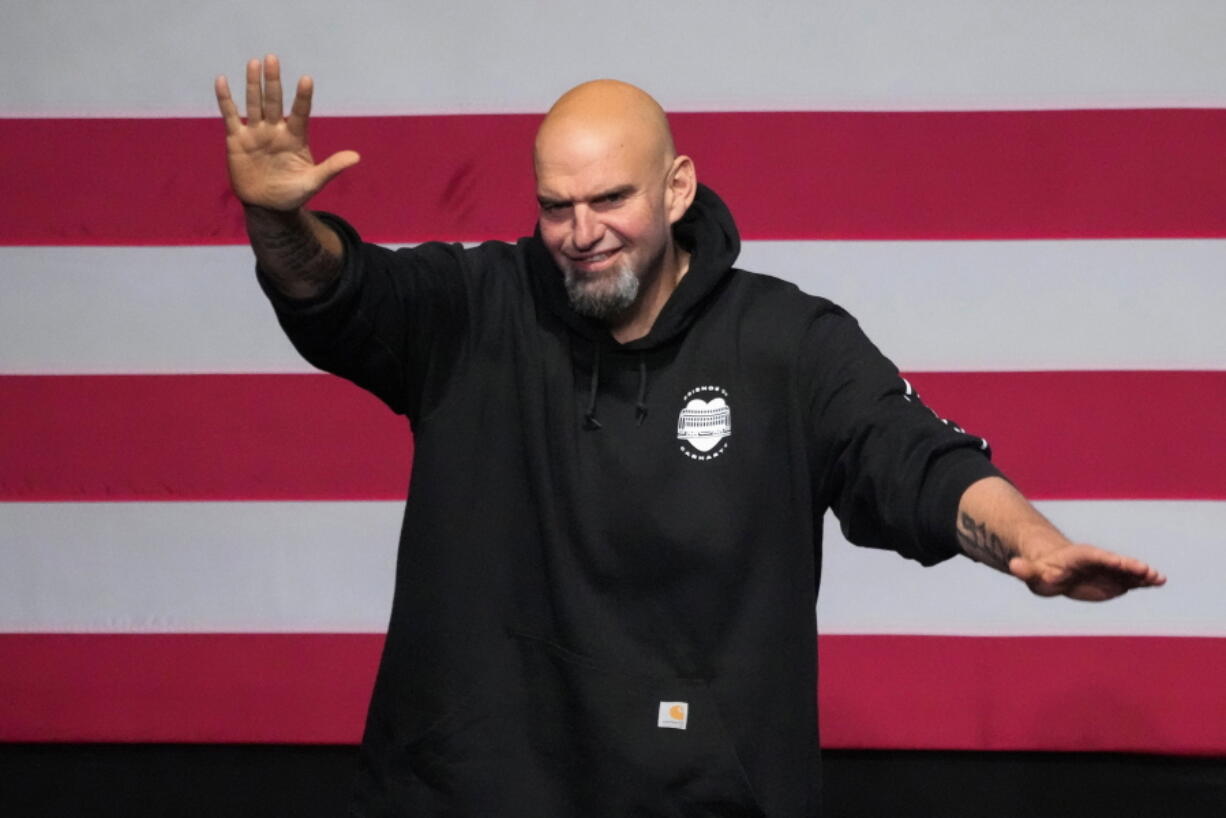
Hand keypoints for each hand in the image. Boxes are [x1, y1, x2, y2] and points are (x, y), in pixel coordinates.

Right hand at [214, 54, 359, 210]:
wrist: (267, 207)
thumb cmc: (292, 194)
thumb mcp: (313, 182)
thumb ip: (332, 168)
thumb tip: (356, 157)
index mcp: (295, 138)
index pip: (300, 113)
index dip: (302, 98)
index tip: (306, 79)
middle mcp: (276, 130)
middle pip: (274, 101)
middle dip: (273, 82)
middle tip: (272, 58)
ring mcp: (256, 133)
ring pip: (254, 104)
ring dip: (253, 84)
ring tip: (254, 63)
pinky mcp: (237, 140)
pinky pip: (230, 116)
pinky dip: (226, 99)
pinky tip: (222, 80)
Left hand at [1008, 542, 1165, 601]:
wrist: (1050, 570)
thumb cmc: (1039, 570)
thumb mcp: (1031, 572)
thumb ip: (1025, 570)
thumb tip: (1013, 566)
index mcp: (1078, 557)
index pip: (1095, 557)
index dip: (1108, 560)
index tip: (1123, 563)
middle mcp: (1096, 562)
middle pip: (1115, 563)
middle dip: (1131, 567)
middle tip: (1149, 572)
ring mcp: (1106, 570)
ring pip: (1126, 572)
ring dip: (1142, 575)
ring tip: (1159, 579)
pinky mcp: (1112, 580)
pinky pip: (1130, 580)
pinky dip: (1143, 581)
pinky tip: (1157, 583)